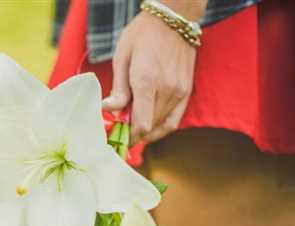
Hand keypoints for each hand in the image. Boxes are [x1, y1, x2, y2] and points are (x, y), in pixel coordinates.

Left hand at [102, 5, 201, 143]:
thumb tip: (108, 110)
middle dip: (132, 136)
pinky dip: (161, 129)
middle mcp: (166, 89)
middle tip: (118, 135)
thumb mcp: (122, 57)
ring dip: (146, 133)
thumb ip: (118, 88)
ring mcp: (179, 91)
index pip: (140, 124)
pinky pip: (174, 121)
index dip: (127, 137)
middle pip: (150, 128)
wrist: (173, 18)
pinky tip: (149, 129)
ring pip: (161, 127)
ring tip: (131, 130)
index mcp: (146, 81)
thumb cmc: (142, 35)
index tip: (115, 139)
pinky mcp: (186, 91)